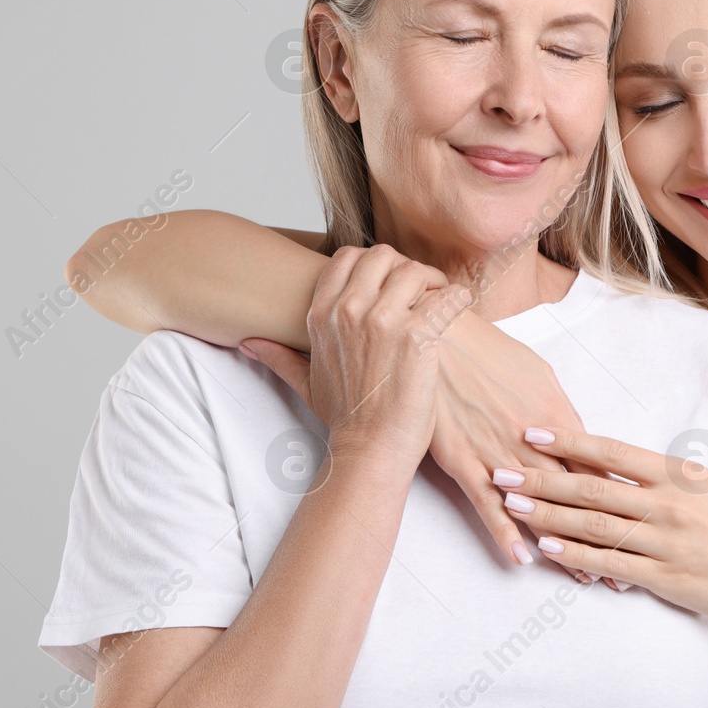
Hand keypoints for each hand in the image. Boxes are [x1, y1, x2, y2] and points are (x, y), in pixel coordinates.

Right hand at [242, 245, 470, 468]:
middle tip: (421, 289)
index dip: (375, 264)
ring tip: (441, 300)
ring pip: (414, 271)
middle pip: (383, 256)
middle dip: (405, 267)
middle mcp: (348, 311)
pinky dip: (457, 298)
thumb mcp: (305, 382)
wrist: (369, 450)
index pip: (348, 257)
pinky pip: (445, 297)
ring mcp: (382, 321)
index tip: (391, 283)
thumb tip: (248, 344)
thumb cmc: (345, 418)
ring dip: (433, 281)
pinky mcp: (415, 336)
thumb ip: (278, 356)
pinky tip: (459, 308)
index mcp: (323, 315)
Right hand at [433, 312, 598, 574]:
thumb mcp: (538, 374)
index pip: (596, 469)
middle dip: (602, 538)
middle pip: (575, 499)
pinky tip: (521, 560)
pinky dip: (505, 533)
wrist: (439, 339)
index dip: (619, 503)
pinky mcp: (464, 462)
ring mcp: (498, 455)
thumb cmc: (490, 351)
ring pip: (538, 509)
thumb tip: (577, 437)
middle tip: (623, 575)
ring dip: (562, 545)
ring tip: (585, 580)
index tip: (640, 530)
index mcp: (556, 418)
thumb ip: (559, 412)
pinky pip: (488, 505)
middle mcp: (533, 442)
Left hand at [491, 427, 707, 621]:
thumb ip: (669, 475)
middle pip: (593, 486)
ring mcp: (665, 542)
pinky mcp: (665, 577)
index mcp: (678, 474)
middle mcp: (668, 504)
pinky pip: (611, 564)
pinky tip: (547, 547)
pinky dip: (576, 554)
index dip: (569, 440)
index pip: (613, 450)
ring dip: (549, 515)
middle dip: (543, 478)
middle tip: (503, 470)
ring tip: (513, 506)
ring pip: (594, 525)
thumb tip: (627, 460)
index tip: (532, 432)